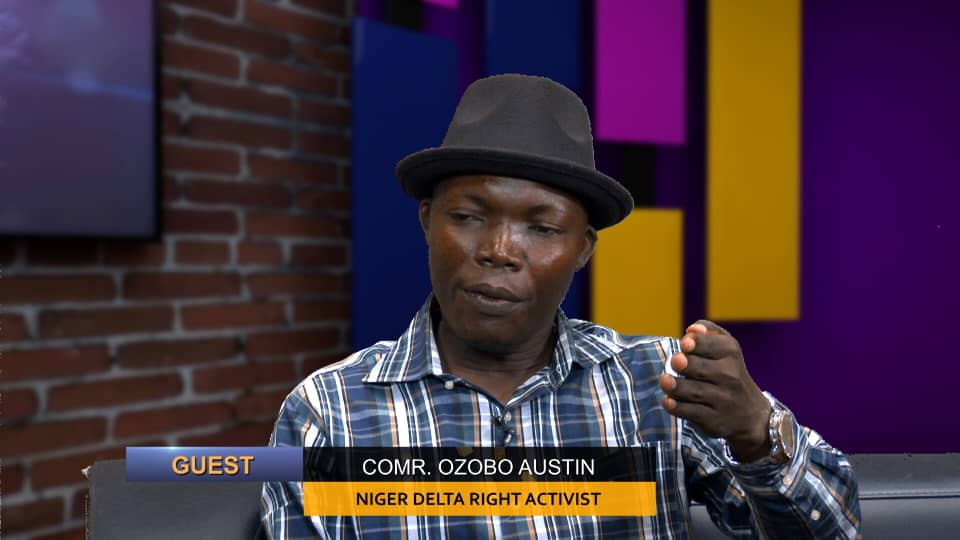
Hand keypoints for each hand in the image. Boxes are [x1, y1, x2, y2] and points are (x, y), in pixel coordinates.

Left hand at [659, 320, 771, 461]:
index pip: (713, 345)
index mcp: (731, 354)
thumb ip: (709, 332)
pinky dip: (677, 407)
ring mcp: (722, 400)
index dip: (697, 343)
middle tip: (676, 361)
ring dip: (676, 386)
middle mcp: (730, 377)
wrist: (751, 415)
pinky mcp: (713, 420)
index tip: (685, 343)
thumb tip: (691, 329)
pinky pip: (692, 412)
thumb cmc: (729, 372)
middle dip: (685, 364)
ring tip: (665, 381)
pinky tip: (667, 401)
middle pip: (701, 369)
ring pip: (695, 392)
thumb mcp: (727, 348)